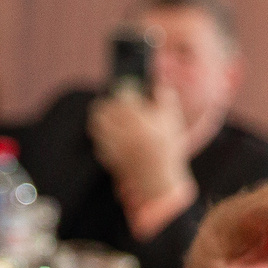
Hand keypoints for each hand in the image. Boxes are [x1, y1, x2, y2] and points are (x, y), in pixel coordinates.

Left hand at [88, 86, 196, 233]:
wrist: (157, 181)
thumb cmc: (167, 150)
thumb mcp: (172, 122)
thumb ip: (165, 100)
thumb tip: (159, 86)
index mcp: (138, 119)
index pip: (122, 94)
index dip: (124, 89)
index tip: (128, 90)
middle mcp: (122, 130)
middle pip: (101, 108)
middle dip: (107, 103)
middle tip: (114, 103)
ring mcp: (112, 144)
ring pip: (95, 124)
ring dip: (100, 118)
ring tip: (109, 118)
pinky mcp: (107, 156)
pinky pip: (98, 142)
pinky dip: (102, 137)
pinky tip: (111, 137)